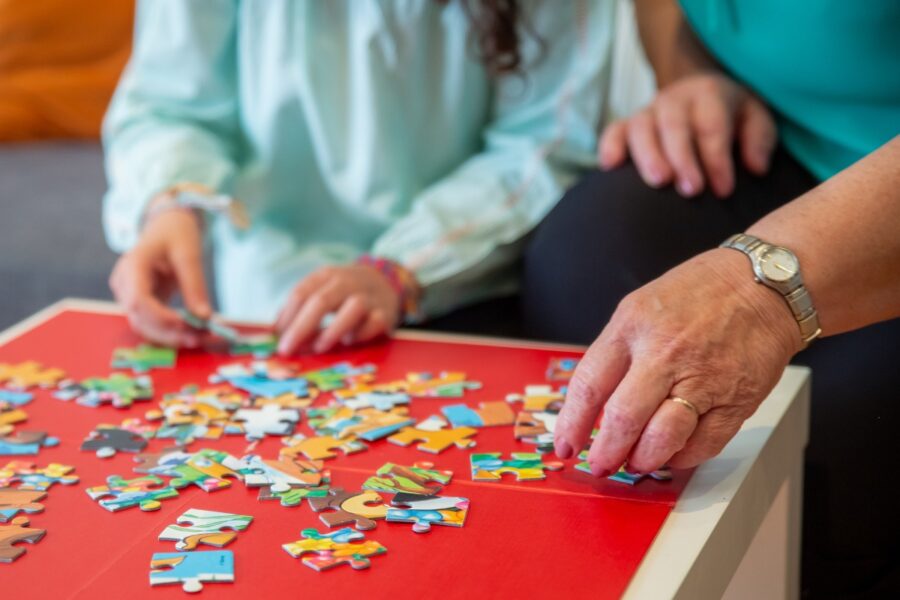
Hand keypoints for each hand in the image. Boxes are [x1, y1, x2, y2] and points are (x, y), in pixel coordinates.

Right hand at [109, 209, 210, 346]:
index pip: (139, 300)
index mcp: (133, 265)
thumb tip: (204, 318)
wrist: (166, 226)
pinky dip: (171, 331)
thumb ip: (195, 286)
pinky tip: (193, 333)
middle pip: (140, 318)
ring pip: (145, 326)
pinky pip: (152, 323)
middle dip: (170, 333)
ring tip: (201, 337)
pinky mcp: (140, 303)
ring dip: (171, 337)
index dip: (161, 317)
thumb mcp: (189, 254)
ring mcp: (129, 295)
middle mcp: (124, 283)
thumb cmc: (176, 234)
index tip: (187, 325)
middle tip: (201, 338)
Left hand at [275, 264, 403, 354]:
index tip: (276, 338)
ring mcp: (369, 297)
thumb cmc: (344, 293)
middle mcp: (347, 282)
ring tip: (319, 347)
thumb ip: (301, 309)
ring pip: (352, 308)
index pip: (301, 293)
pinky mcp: (385, 314)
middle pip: (321, 301)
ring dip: (333, 330)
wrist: (385, 282)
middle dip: (301, 328)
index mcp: (327, 276)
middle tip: (287, 349)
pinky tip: (348, 341)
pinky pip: (373, 323)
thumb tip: (276, 332)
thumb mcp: (322, 290)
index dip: (286, 317)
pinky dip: (359, 334)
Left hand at [553, 249, 801, 474]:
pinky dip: (682, 457)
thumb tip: (593, 404)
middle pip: (622, 418)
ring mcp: (702, 379)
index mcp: (632, 328)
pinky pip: (703, 444)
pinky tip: (672, 453)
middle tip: (599, 464)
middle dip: (605, 452)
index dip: (572, 423)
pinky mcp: (736, 400)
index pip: (589, 386)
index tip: (565, 445)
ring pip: (662, 438)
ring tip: (635, 462)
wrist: (764, 284)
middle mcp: (664, 354)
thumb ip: (617, 353)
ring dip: (643, 460)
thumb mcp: (640, 308)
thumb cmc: (699, 294)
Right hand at [599, 73, 776, 197]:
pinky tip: (610, 167)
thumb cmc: (732, 116)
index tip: (723, 190)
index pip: (711, 125)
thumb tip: (755, 168)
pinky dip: (610, 146)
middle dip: (683, 158)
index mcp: (709, 93)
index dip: (717, 158)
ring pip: (641, 127)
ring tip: (658, 182)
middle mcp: (675, 98)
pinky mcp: (628, 124)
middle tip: (691, 190)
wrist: (703, 95)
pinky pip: (614, 130)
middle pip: (674, 125)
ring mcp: (648, 110)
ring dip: (648, 155)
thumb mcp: (756, 119)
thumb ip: (759, 140)